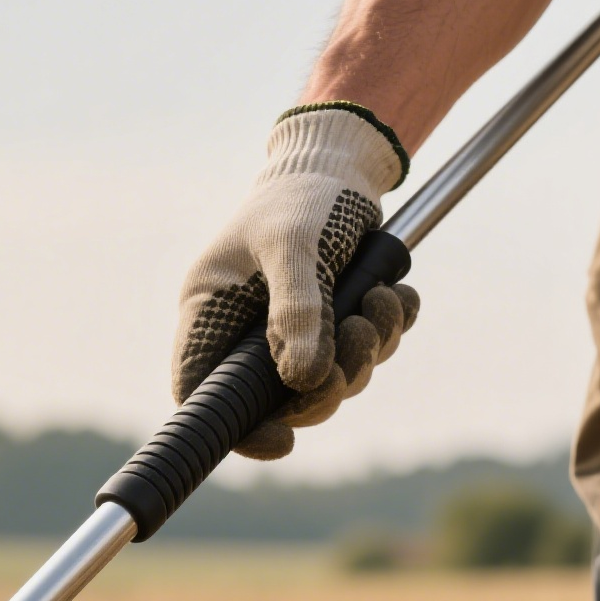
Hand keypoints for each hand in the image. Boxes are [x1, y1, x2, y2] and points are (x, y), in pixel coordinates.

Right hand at [173, 105, 419, 459]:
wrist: (342, 160)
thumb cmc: (302, 195)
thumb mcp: (293, 245)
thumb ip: (298, 309)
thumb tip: (305, 379)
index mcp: (210, 316)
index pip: (204, 395)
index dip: (239, 429)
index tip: (283, 440)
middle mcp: (242, 333)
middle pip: (276, 400)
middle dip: (328, 384)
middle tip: (359, 343)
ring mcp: (285, 331)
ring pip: (325, 380)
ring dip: (366, 352)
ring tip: (383, 303)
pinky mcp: (326, 321)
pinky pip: (357, 354)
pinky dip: (383, 332)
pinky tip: (395, 295)